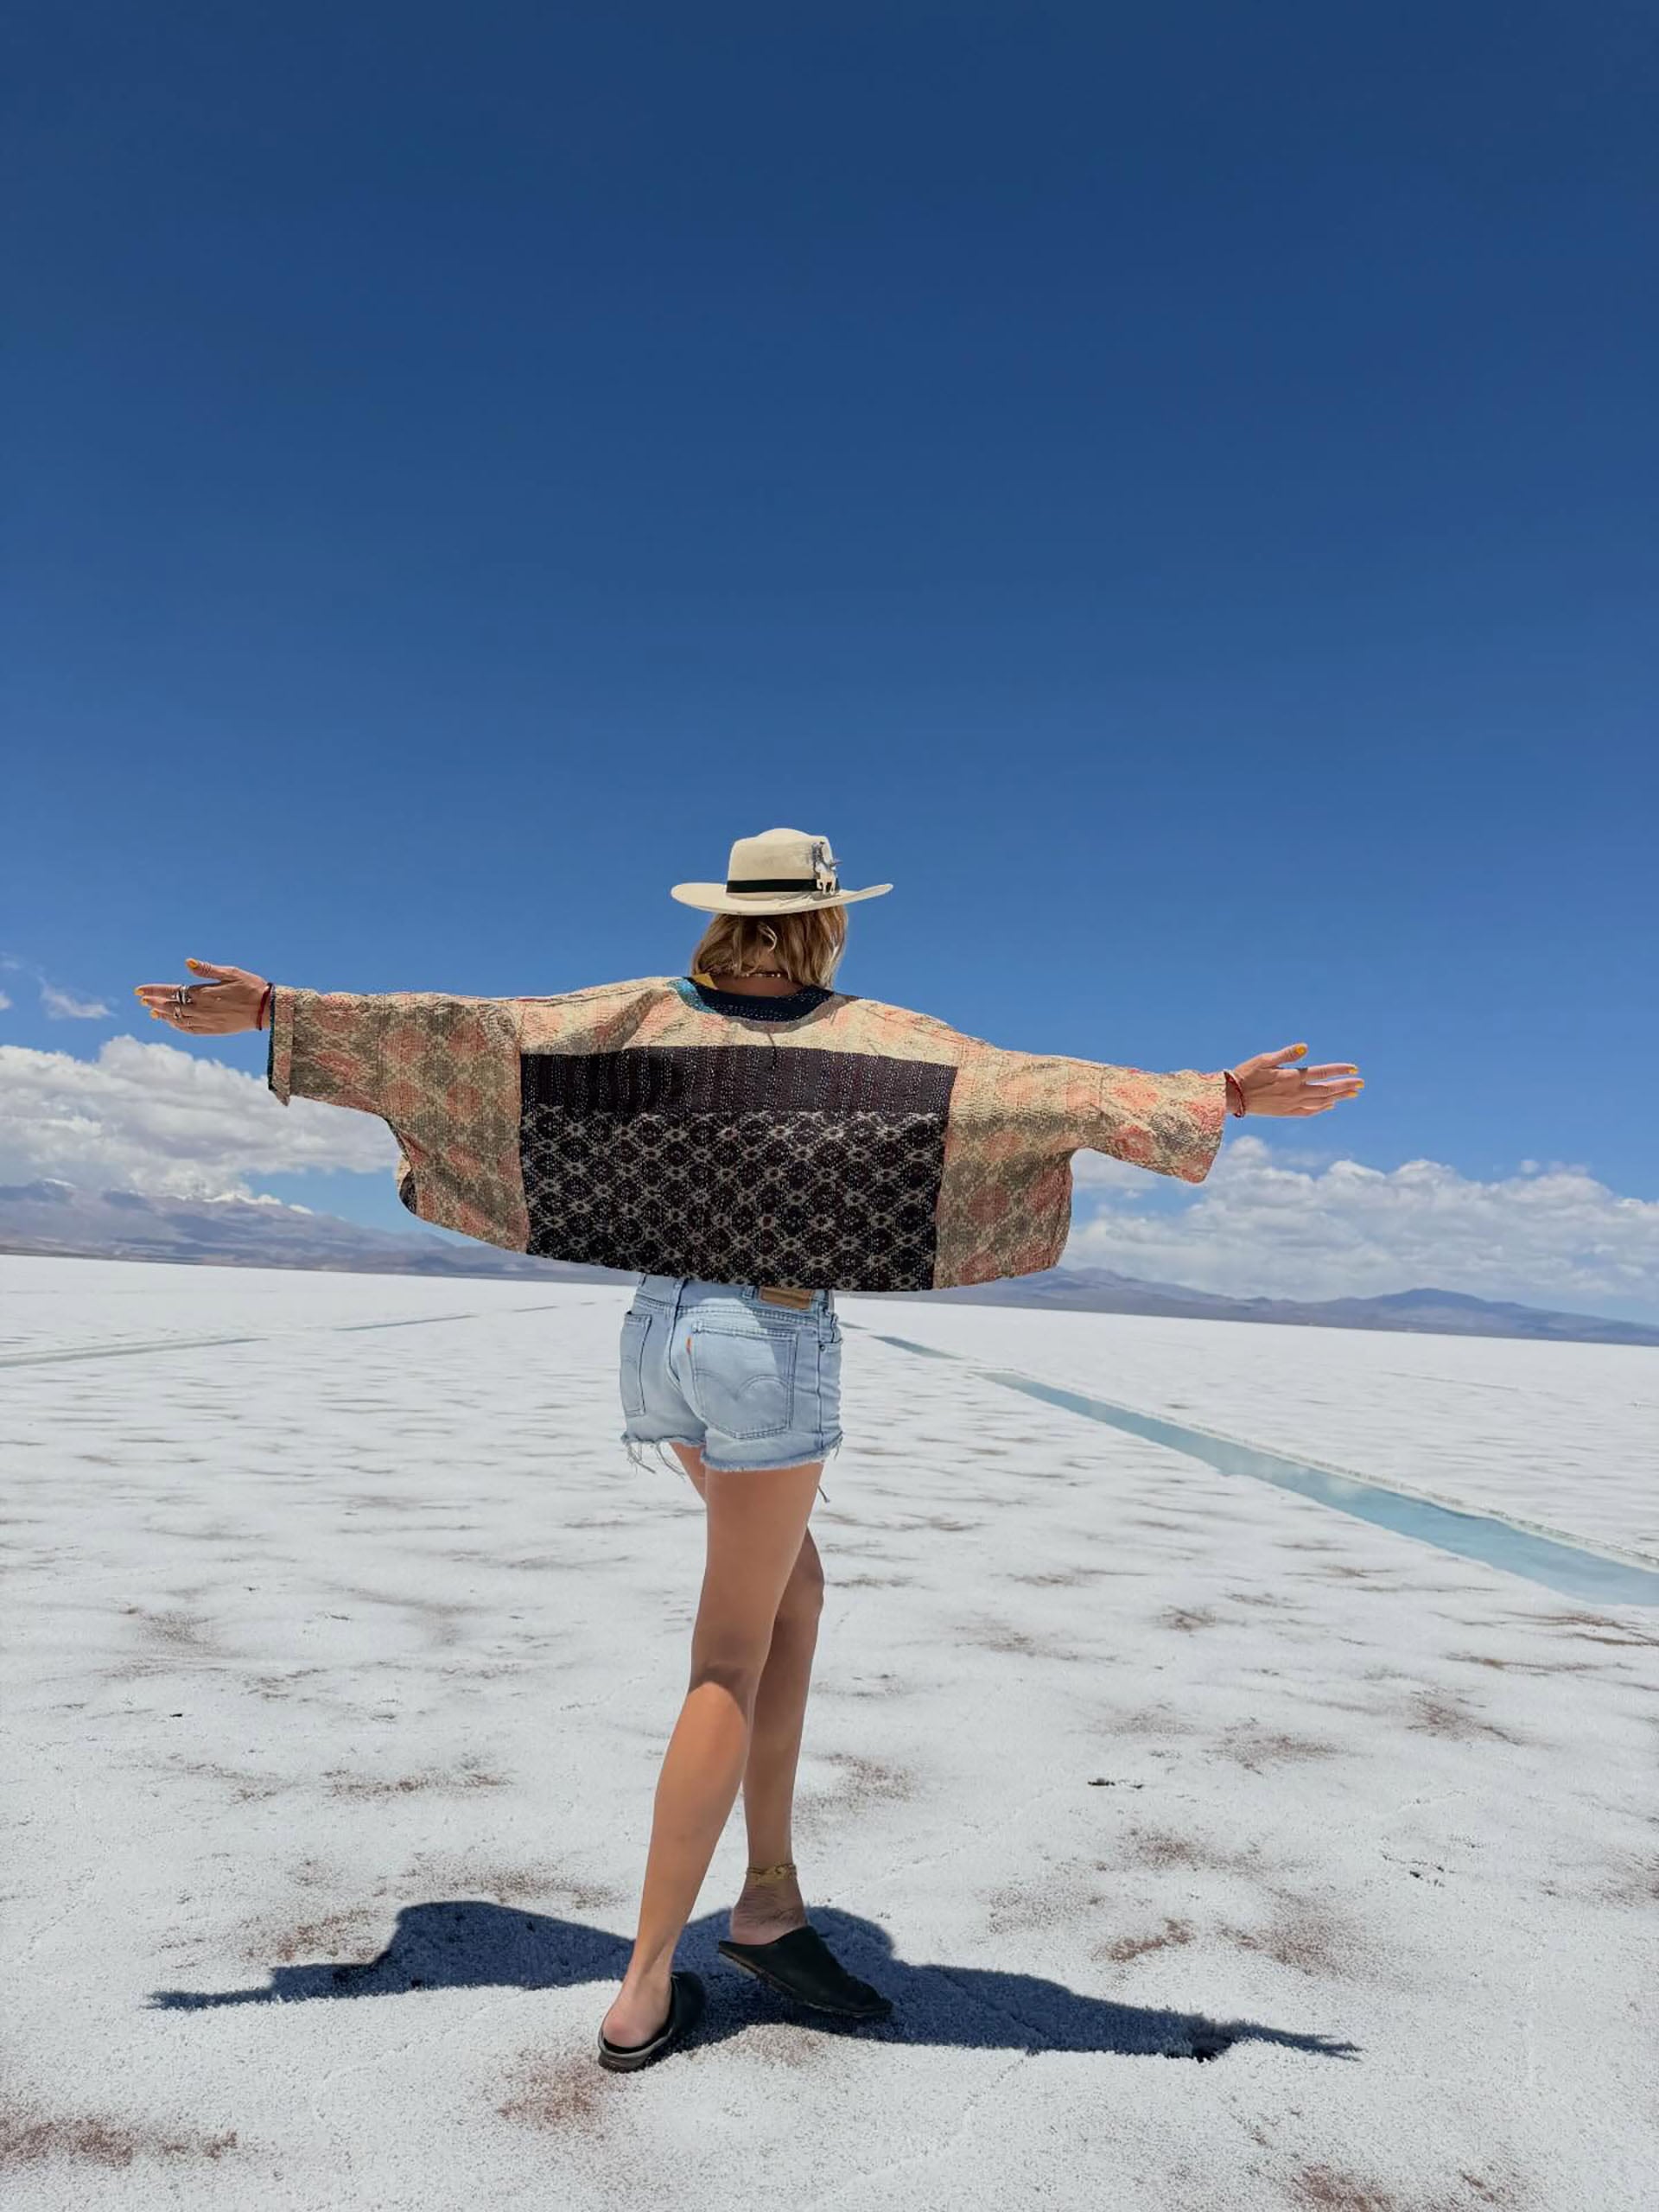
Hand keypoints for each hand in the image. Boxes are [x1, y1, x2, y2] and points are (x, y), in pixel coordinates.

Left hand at [133, 959, 269, 1035]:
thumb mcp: (231, 972)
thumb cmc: (251, 987)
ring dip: (163, 1015)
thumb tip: (188, 963)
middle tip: (141, 1000)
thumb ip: (208, 969)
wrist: (268, 1009)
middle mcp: (201, 1009)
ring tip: (152, 1012)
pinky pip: (190, 1030)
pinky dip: (178, 1027)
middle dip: (154, 1002)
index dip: (154, 990)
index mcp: (204, 993)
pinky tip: (172, 1023)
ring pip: (177, 1020)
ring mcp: (207, 1021)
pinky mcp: (213, 1030)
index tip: (139, 990)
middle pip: (171, 1006)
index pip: (172, 990)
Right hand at [1230, 1042, 1361, 1116]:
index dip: (1340, 1070)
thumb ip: (1287, 1054)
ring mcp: (1292, 1104)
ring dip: (1339, 1097)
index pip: (1322, 1072)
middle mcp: (1295, 1092)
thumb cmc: (1247, 1073)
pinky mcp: (1286, 1112)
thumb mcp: (1265, 1059)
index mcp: (1292, 1077)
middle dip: (1346, 1085)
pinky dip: (1322, 1108)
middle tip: (1361, 1083)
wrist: (1233, 1096)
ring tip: (1353, 1094)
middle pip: (1327, 1089)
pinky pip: (1310, 1112)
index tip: (1354, 1068)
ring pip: (1322, 1101)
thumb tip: (1306, 1047)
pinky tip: (1331, 1105)